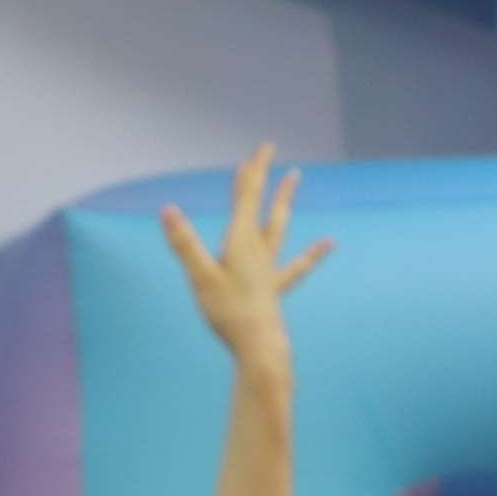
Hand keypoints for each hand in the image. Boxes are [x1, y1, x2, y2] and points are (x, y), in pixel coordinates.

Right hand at [154, 145, 328, 381]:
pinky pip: (297, 266)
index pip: (246, 198)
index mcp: (241, 242)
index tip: (259, 149)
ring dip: (283, 201)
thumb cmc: (229, 313)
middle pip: (262, 205)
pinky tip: (329, 243)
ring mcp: (269, 268)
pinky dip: (313, 253)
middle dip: (263, 177)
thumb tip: (167, 209)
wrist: (260, 347)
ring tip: (294, 179)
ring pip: (278, 226)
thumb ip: (184, 243)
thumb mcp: (200, 277)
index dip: (251, 172)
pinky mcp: (275, 288)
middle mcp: (258, 250)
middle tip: (269, 152)